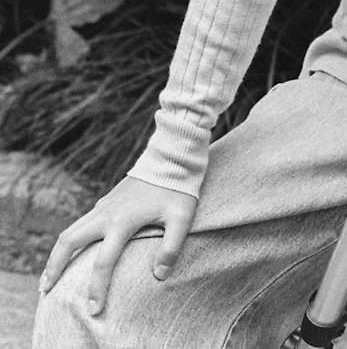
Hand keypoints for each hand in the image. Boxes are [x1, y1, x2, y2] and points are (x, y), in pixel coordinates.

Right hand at [39, 176, 196, 315]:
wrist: (172, 157)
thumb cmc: (178, 188)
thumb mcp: (181, 217)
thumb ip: (171, 247)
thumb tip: (159, 276)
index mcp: (123, 221)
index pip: (103, 262)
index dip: (97, 288)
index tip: (94, 309)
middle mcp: (106, 214)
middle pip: (69, 242)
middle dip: (54, 267)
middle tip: (46, 290)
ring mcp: (103, 206)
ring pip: (69, 231)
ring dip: (56, 254)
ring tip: (49, 277)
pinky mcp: (106, 202)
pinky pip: (80, 224)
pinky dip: (68, 241)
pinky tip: (71, 253)